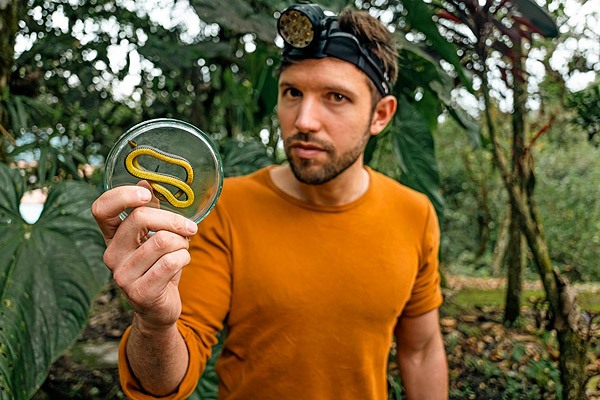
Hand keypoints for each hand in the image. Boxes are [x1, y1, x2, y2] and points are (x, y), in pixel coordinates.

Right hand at [91, 185, 197, 330]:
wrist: (159, 308)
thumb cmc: (158, 267)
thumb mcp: (152, 237)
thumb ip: (150, 211)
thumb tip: (147, 180)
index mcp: (112, 237)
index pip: (101, 209)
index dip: (123, 196)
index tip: (147, 194)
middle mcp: (111, 254)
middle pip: (140, 218)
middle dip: (173, 220)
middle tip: (190, 227)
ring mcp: (122, 275)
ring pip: (163, 241)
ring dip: (183, 243)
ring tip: (183, 250)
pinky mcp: (140, 292)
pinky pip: (171, 262)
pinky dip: (185, 257)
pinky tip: (182, 262)